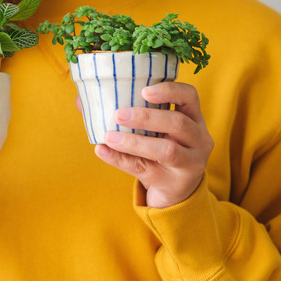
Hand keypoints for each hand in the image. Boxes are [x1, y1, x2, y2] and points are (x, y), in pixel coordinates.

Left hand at [94, 82, 212, 208]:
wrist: (177, 190)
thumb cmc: (161, 148)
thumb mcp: (155, 129)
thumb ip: (129, 112)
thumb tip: (81, 100)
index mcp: (194, 118)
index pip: (190, 96)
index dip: (170, 90)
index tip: (144, 90)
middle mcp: (199, 139)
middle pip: (178, 123)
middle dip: (146, 116)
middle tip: (118, 114)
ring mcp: (190, 162)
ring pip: (166, 150)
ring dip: (134, 142)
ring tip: (109, 136)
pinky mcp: (175, 182)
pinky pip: (146, 169)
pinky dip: (120, 159)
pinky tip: (101, 151)